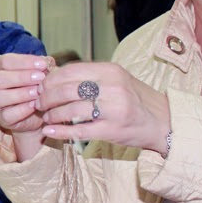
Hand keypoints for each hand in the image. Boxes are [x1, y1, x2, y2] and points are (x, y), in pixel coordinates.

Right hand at [0, 54, 51, 160]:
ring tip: (38, 93)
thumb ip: (43, 66)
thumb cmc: (36, 87)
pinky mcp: (0, 118)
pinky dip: (21, 110)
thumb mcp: (40, 73)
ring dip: (20, 94)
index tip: (42, 65)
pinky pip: (6, 115)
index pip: (4, 61)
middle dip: (21, 77)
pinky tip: (34, 105)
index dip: (23, 62)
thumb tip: (47, 62)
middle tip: (40, 78)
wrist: (37, 112)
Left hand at [36, 62, 169, 153]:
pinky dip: (60, 131)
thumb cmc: (134, 99)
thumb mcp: (115, 79)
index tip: (40, 87)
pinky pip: (79, 130)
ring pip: (70, 110)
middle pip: (66, 90)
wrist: (162, 121)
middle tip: (38, 104)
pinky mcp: (112, 130)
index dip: (50, 80)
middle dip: (46, 97)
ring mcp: (113, 109)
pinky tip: (49, 131)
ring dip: (52, 114)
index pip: (69, 71)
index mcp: (110, 71)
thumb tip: (53, 76)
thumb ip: (89, 76)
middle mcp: (112, 87)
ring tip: (46, 118)